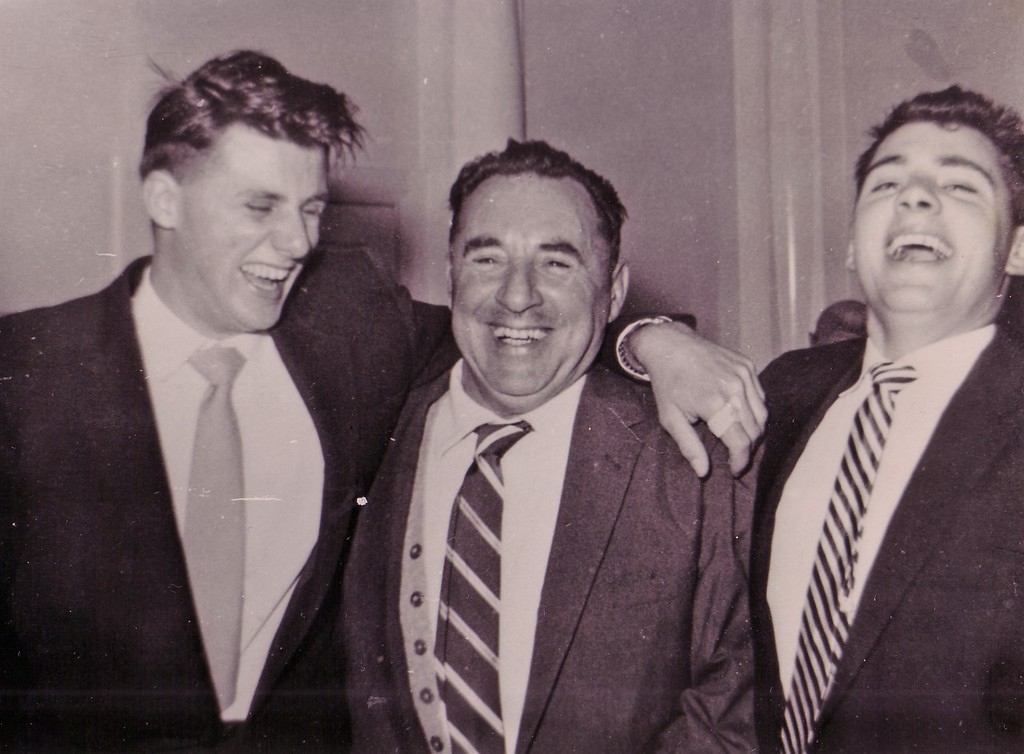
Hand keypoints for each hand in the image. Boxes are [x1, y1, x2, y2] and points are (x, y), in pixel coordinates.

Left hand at [628, 321, 765, 475]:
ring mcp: (744, 374)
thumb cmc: (668, 384)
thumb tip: (703, 472)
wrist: (671, 346)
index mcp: (715, 404)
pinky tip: (741, 415)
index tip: (734, 470)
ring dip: (755, 431)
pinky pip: (761, 396)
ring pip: (763, 414)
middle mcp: (734, 388)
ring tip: (740, 439)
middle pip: (756, 430)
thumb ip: (689, 446)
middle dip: (748, 449)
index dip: (740, 461)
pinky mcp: (748, 365)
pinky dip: (755, 410)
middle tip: (736, 457)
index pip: (741, 442)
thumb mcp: (670, 418)